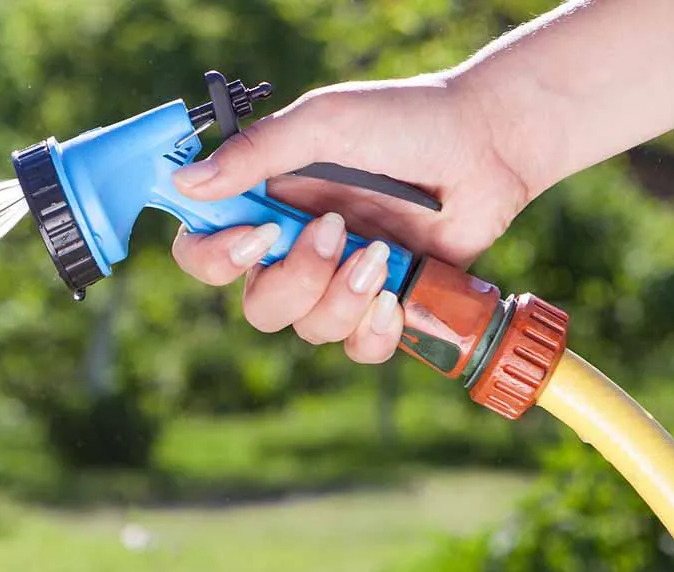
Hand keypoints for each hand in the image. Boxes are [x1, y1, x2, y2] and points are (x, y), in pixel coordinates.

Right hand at [168, 74, 532, 363]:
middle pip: (257, 305)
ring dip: (342, 298)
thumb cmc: (404, 121)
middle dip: (295, 280)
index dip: (214, 257)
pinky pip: (357, 349)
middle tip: (336, 231)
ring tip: (383, 252)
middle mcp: (293, 250)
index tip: (257, 233)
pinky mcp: (384, 303)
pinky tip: (393, 297)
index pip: (202, 251)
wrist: (488, 143)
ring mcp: (339, 281)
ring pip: (307, 328)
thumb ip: (256, 152)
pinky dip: (372, 331)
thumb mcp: (323, 122)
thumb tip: (184, 181)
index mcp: (264, 206)